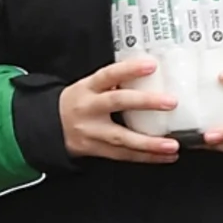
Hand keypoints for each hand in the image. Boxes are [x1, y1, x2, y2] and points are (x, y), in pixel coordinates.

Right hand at [59, 59, 177, 162]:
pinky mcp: (95, 149)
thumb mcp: (90, 87)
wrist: (49, 126)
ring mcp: (91, 131)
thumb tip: (155, 74)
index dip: (129, 69)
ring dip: (150, 143)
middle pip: (116, 102)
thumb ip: (116, 83)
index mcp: (88, 88)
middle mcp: (88, 108)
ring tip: (173, 145)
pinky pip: (123, 155)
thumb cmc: (81, 102)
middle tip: (171, 102)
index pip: (108, 75)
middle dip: (145, 102)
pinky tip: (166, 156)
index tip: (151, 65)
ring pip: (121, 138)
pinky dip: (147, 157)